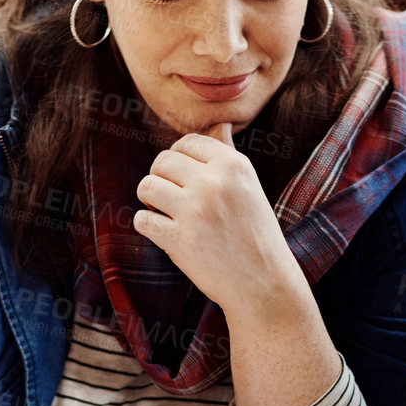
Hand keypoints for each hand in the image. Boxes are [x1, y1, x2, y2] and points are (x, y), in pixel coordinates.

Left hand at [132, 122, 298, 313]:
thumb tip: (220, 123)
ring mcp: (195, 210)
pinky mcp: (179, 239)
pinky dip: (148, 226)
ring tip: (165, 212)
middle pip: (162, 161)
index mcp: (234, 165)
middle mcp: (214, 182)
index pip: (187, 142)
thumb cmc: (255, 233)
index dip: (179, 160)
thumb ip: (227, 155)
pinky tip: (165, 233)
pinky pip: (141, 220)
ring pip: (146, 186)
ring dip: (150, 201)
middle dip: (161, 178)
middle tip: (172, 197)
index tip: (185, 178)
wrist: (264, 283)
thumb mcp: (248, 187)